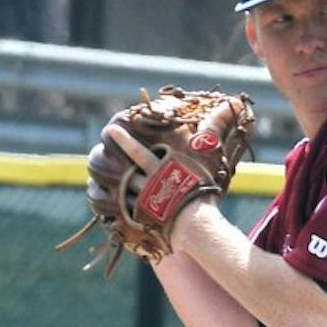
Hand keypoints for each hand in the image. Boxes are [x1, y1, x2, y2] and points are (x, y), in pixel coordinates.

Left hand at [106, 121, 219, 250]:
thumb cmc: (201, 187)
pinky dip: (115, 218)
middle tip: (95, 158)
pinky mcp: (140, 225)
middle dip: (108, 164)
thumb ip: (215, 128)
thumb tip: (232, 101)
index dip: (122, 140)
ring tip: (97, 188)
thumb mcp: (208, 153)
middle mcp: (145, 184)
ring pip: (120, 196)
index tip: (109, 131)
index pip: (135, 150)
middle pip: (122, 172)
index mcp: (158, 166)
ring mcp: (140, 206)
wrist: (193, 224)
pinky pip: (123, 221)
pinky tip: (107, 217)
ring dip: (109, 191)